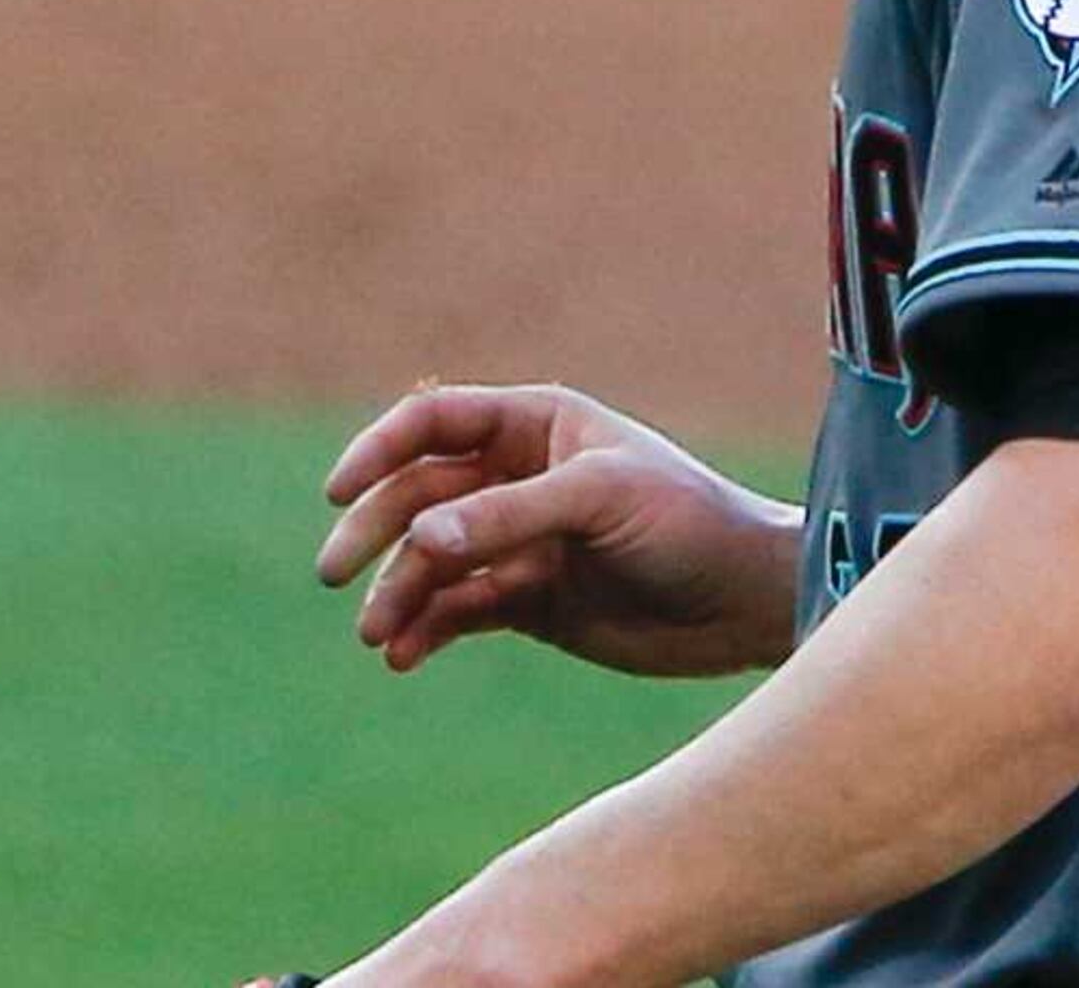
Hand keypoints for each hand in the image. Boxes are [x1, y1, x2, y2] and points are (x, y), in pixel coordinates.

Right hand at [315, 382, 803, 678]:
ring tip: (378, 635)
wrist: (745, 604)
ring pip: (428, 561)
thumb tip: (419, 535)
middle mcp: (518, 478)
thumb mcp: (603, 501)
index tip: (338, 491)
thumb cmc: (691, 523)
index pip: (434, 422)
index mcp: (537, 426)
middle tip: (333, 574)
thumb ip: (511, 515)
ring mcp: (518, 542)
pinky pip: (454, 610)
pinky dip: (422, 630)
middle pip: (416, 495)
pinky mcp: (526, 601)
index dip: (378, 448)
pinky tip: (402, 655)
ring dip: (395, 593)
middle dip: (372, 531)